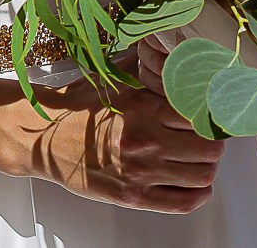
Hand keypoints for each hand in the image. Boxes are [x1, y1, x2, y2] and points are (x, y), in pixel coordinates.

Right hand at [24, 83, 223, 212]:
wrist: (43, 136)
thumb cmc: (78, 106)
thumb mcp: (113, 76)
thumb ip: (147, 67)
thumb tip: (175, 54)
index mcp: (145, 106)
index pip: (201, 114)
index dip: (210, 114)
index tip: (211, 114)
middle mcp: (146, 140)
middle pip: (209, 148)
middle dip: (214, 143)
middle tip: (208, 139)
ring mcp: (141, 171)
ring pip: (202, 176)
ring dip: (207, 169)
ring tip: (199, 161)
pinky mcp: (134, 196)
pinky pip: (182, 203)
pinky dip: (197, 195)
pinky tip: (194, 185)